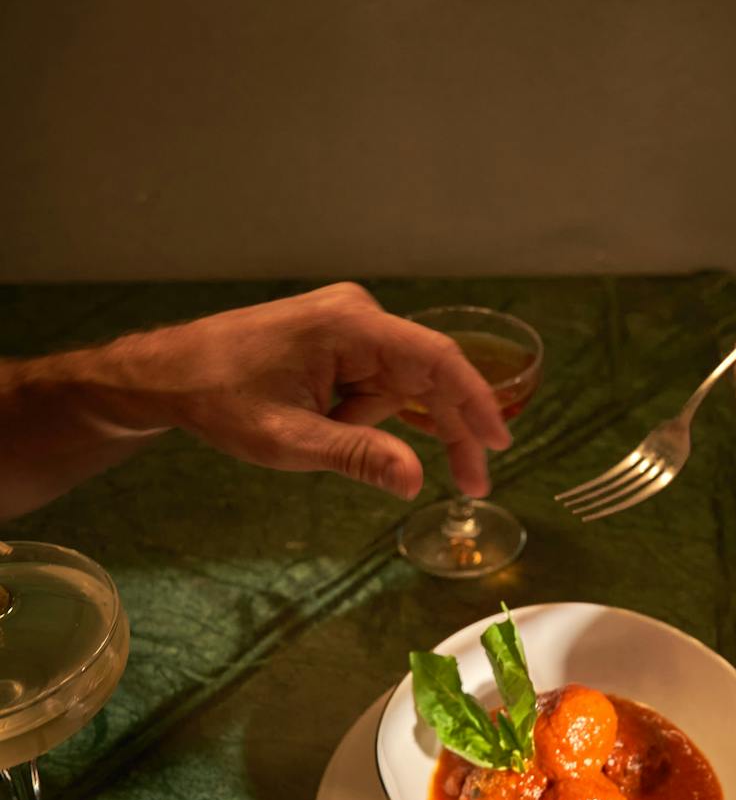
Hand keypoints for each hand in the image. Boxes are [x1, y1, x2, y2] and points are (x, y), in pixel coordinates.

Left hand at [1, 283, 511, 518]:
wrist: (170, 375)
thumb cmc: (220, 399)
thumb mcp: (289, 439)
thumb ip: (358, 456)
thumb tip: (417, 482)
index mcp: (350, 325)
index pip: (435, 361)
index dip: (476, 401)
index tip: (501, 442)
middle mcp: (359, 317)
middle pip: (429, 377)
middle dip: (450, 430)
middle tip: (474, 483)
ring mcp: (351, 328)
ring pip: (403, 387)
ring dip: (386, 427)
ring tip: (326, 438)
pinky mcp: (342, 344)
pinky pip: (378, 386)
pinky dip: (368, 418)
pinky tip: (329, 426)